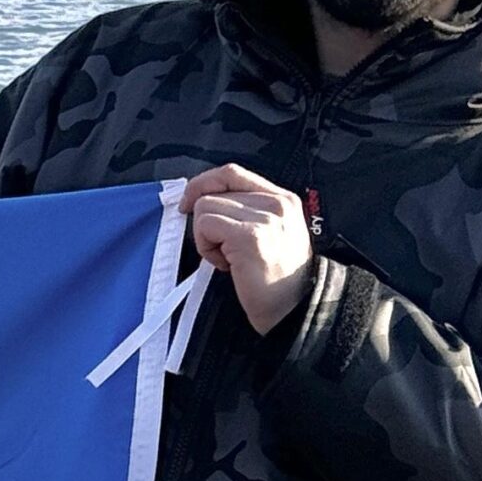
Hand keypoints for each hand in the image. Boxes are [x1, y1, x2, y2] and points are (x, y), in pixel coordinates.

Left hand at [178, 165, 313, 335]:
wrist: (293, 308)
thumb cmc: (274, 277)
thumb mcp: (268, 232)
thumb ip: (245, 210)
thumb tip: (201, 198)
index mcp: (282, 198)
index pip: (231, 172)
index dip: (203, 183)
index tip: (188, 203)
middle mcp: (277, 203)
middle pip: (213, 192)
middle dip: (207, 222)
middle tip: (224, 249)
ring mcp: (265, 218)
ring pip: (204, 208)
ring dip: (205, 237)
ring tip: (227, 257)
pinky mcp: (250, 236)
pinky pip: (205, 225)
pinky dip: (205, 247)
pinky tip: (225, 264)